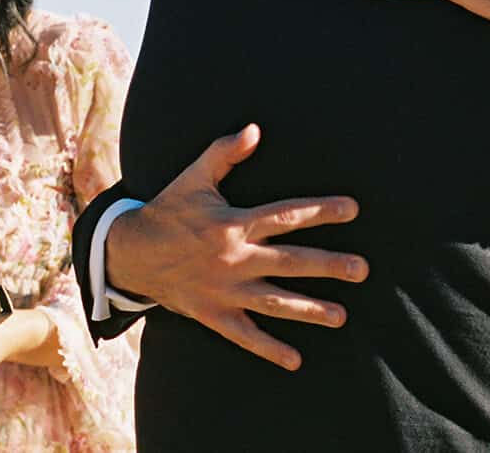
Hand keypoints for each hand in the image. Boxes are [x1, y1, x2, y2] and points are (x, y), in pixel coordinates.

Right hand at [105, 124, 368, 371]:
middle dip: (328, 266)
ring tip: (342, 316)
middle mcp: (233, 259)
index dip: (320, 211)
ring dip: (309, 310)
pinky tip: (296, 360)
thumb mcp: (193, 178)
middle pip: (290, 262)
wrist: (127, 254)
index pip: (285, 216)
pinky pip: (245, 335)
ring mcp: (224, 291)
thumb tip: (254, 129)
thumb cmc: (168, 210)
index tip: (353, 209)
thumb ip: (224, 153)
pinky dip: (269, 348)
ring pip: (274, 302)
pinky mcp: (213, 314)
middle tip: (362, 269)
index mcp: (233, 224)